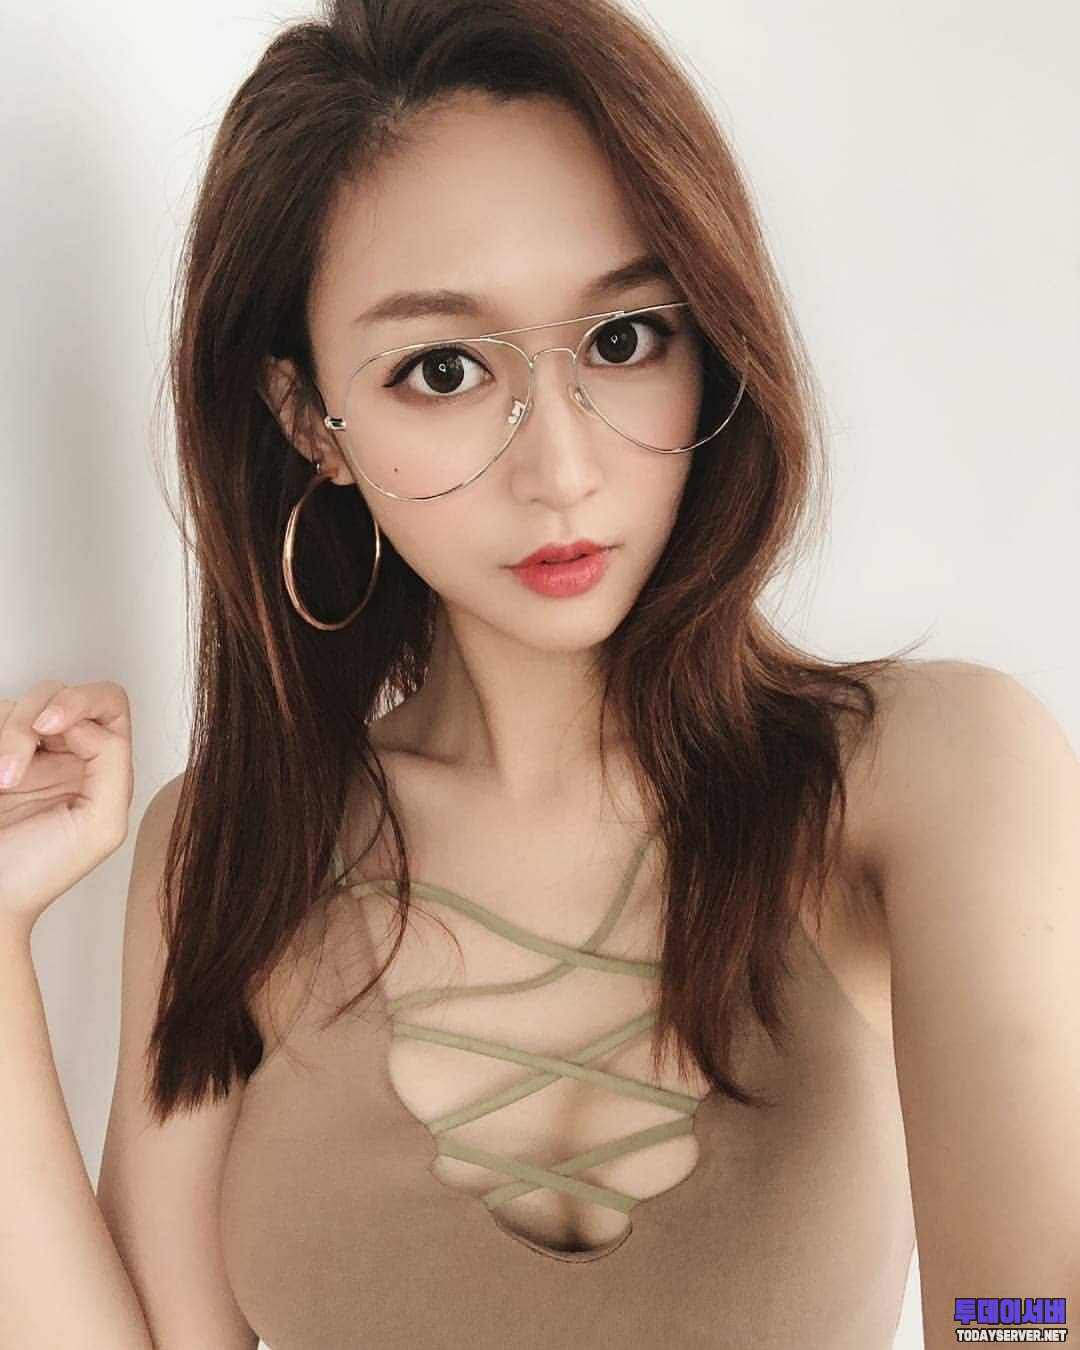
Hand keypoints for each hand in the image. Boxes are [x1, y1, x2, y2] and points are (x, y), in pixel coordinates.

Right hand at [0, 680, 133, 931]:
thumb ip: (113, 764)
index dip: (83, 700)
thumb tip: (86, 726)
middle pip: (60, 694)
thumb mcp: (102, 825)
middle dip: (35, 717)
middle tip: (17, 756)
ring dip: (9, 737)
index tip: (53, 724)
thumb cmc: (38, 873)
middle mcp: (63, 754)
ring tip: (1, 782)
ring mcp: (22, 752)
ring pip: (21, 705)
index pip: (107, 705)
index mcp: (99, 767)